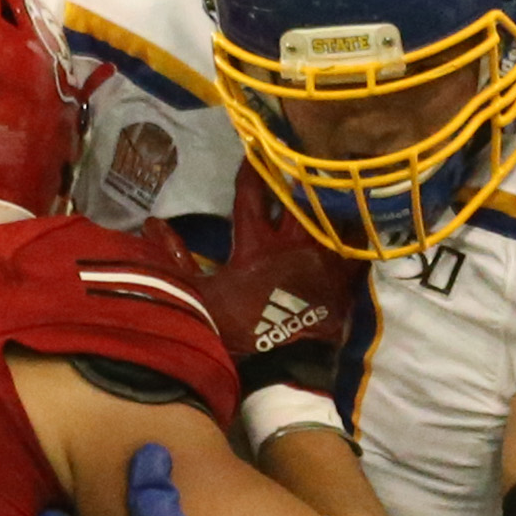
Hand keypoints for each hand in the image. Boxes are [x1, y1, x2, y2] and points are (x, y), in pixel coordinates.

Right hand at [182, 163, 362, 365]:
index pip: (252, 194)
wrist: (284, 370)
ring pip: (334, 214)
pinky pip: (359, 246)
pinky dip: (360, 229)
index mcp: (256, 244)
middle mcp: (294, 243)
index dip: (252, 167)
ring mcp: (324, 260)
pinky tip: (365, 214)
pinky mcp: (346, 279)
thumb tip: (150, 222)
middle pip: (300, 196)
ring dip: (332, 195)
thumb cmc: (240, 332)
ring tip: (339, 173)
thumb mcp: (197, 297)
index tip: (254, 145)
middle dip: (299, 171)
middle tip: (305, 148)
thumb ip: (175, 258)